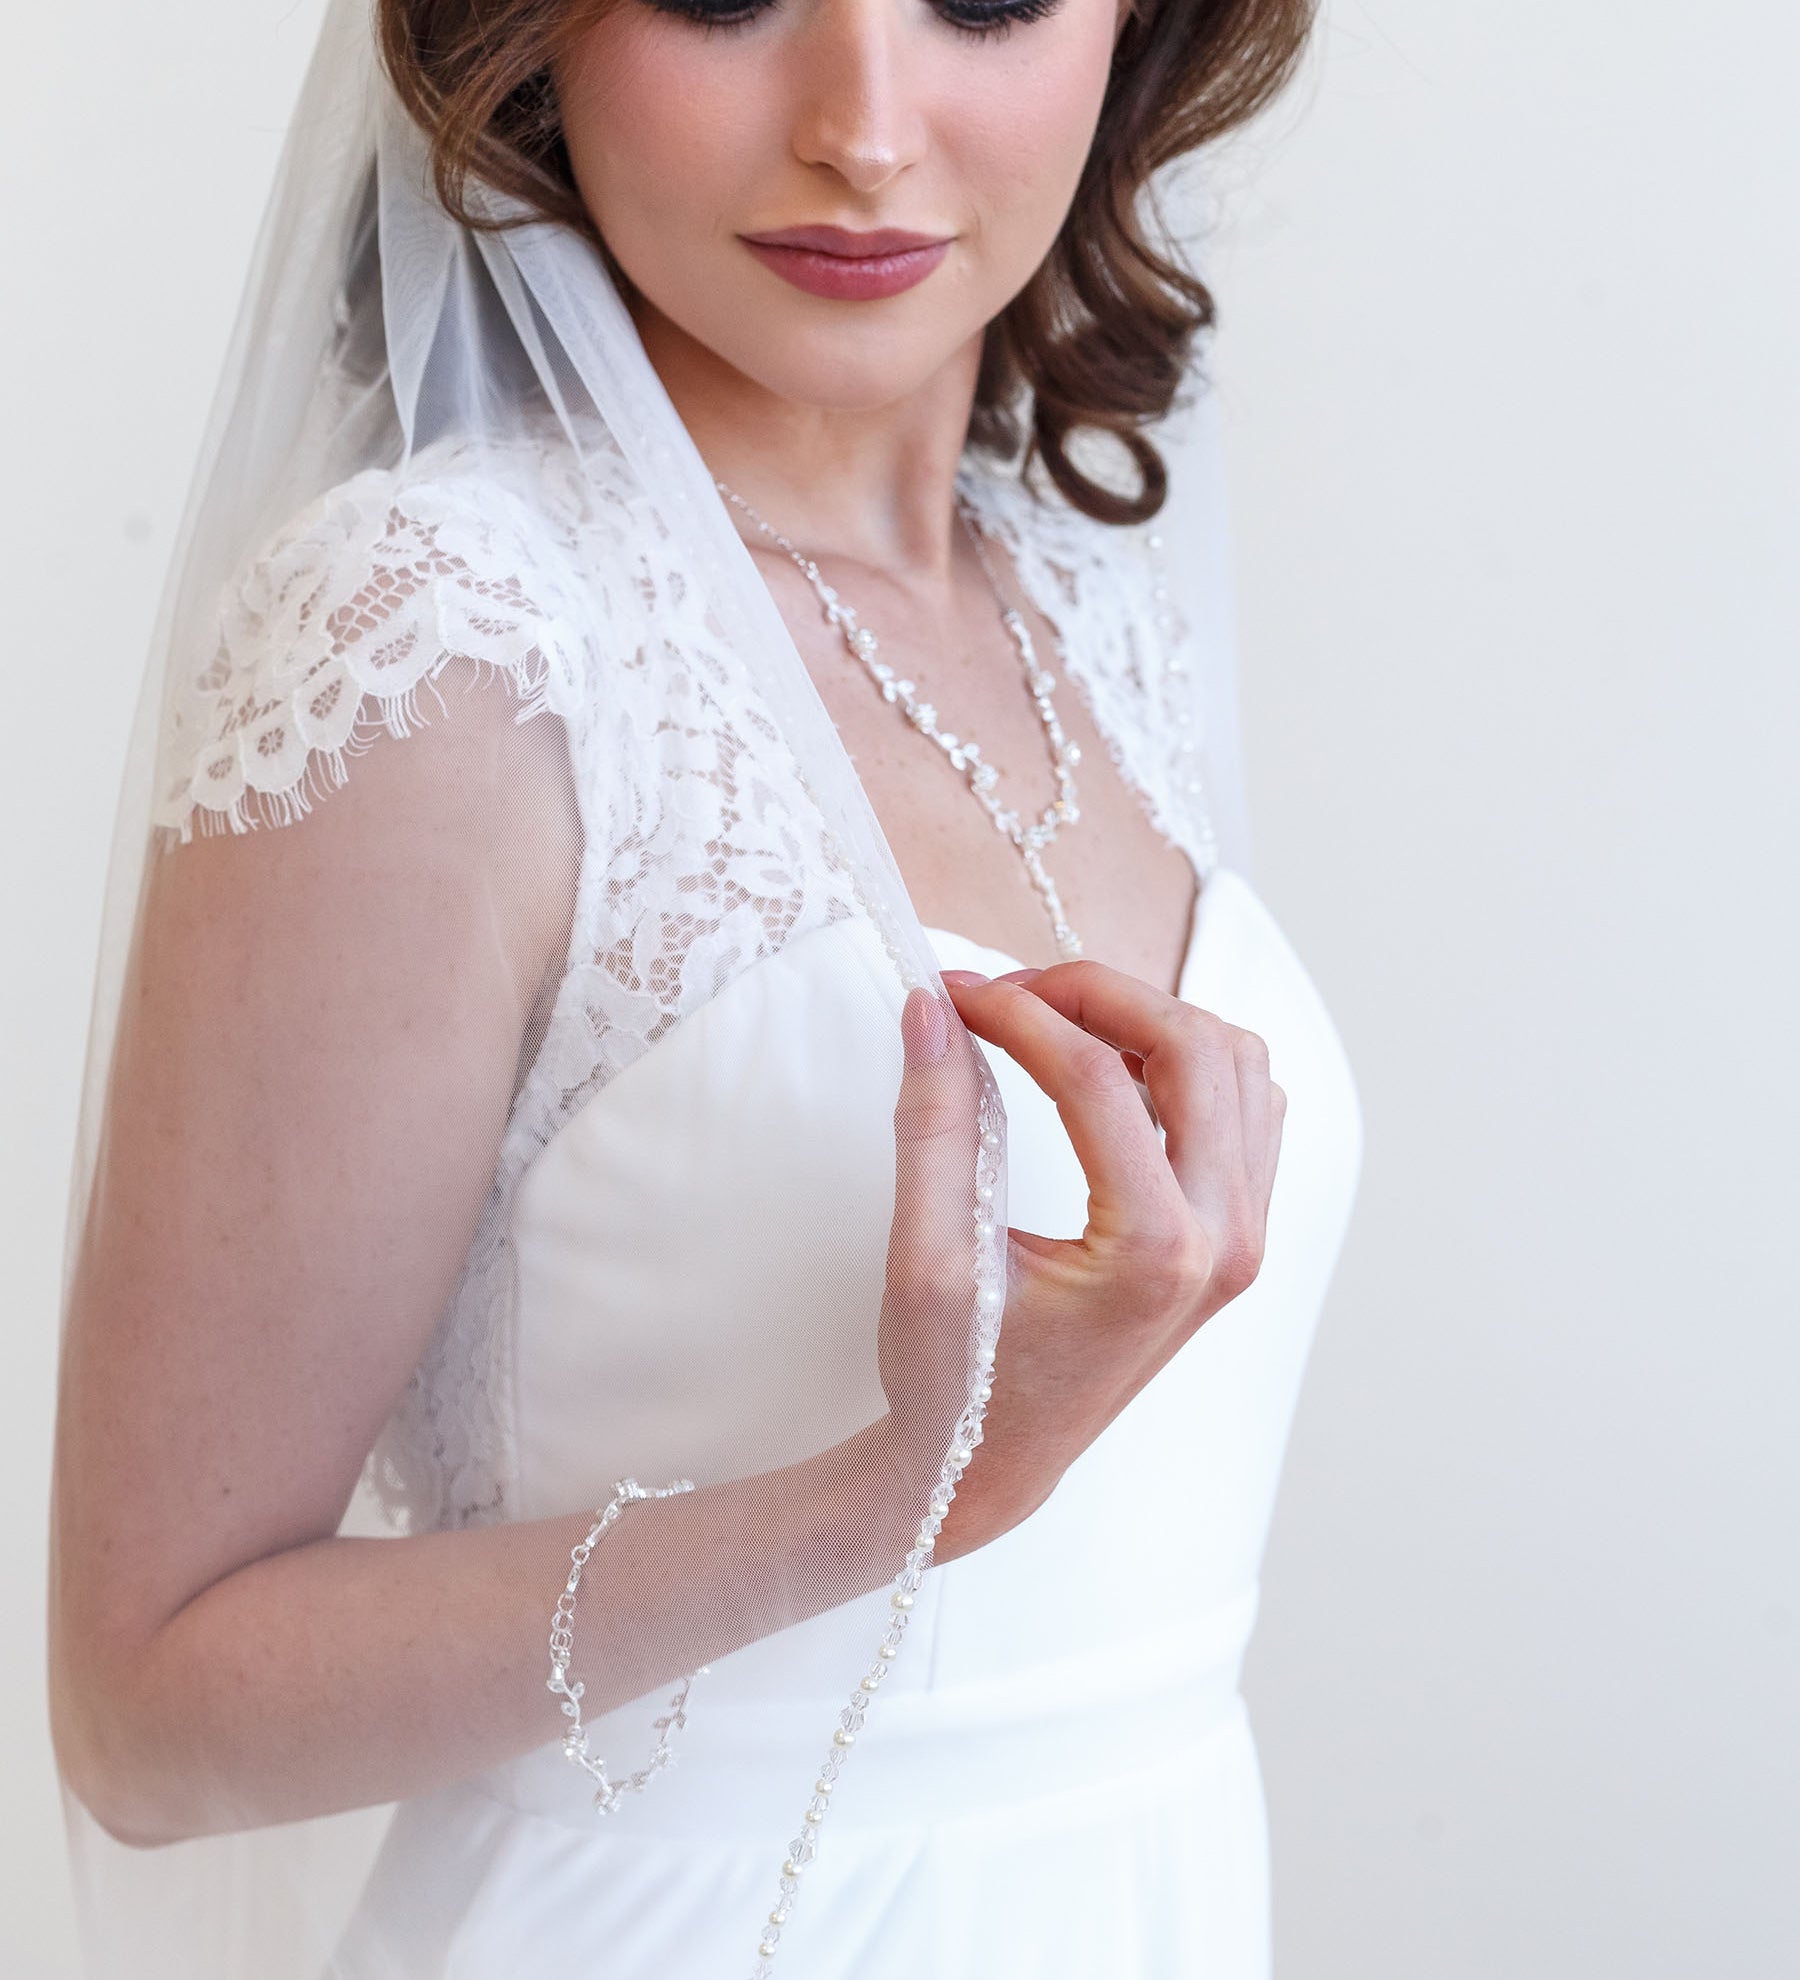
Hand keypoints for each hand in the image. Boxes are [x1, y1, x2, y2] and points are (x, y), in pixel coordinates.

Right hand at [874, 960, 1285, 1563]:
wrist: (996, 1466)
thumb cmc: (956, 1379)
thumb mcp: (926, 1256)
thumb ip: (933, 1122)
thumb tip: (932, 1007)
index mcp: (1153, 1253)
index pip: (1095, 1077)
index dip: (1015, 1013)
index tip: (951, 994)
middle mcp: (1224, 1242)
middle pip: (1194, 1046)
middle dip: (1096, 995)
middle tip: (1008, 993)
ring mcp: (1245, 1240)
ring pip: (1237, 1065)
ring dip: (1149, 1021)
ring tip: (1053, 1024)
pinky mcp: (1240, 1237)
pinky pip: (1247, 1108)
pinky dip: (1186, 1063)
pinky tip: (1110, 1070)